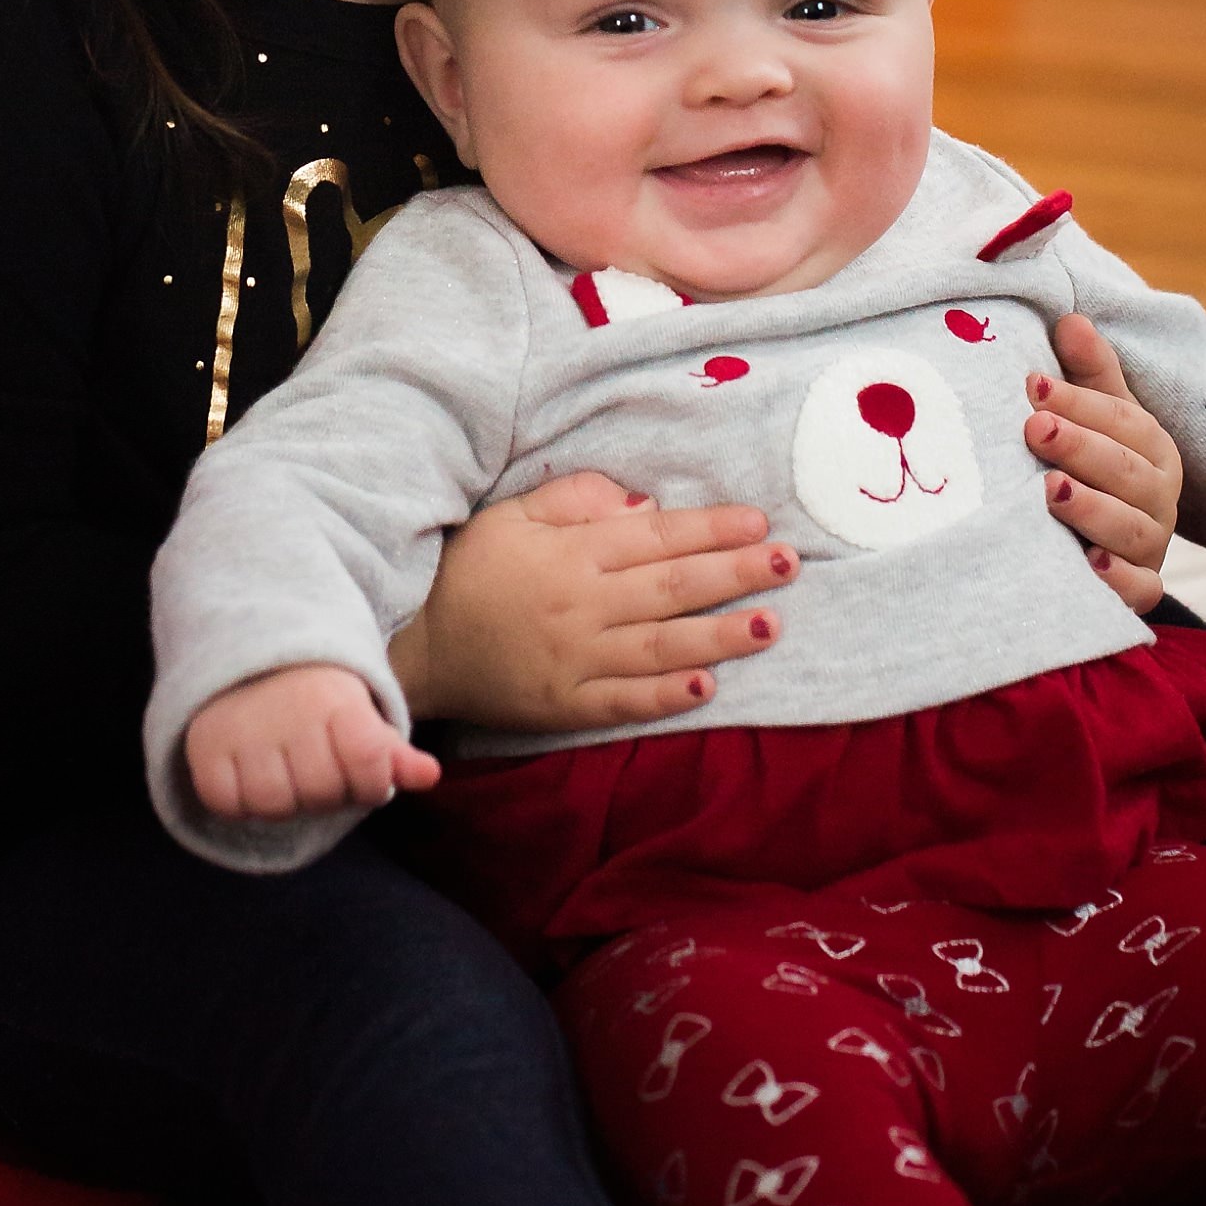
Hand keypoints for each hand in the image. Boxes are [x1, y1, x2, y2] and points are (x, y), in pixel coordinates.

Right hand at [185, 663, 439, 822]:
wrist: (250, 653)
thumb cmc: (318, 697)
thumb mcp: (361, 714)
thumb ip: (394, 752)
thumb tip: (430, 776)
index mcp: (339, 701)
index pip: (369, 767)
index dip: (369, 783)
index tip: (359, 767)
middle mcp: (291, 712)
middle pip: (320, 795)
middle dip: (324, 791)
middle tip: (314, 764)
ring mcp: (245, 729)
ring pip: (272, 805)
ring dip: (280, 799)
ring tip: (282, 769)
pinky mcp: (205, 744)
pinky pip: (226, 803)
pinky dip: (237, 800)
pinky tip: (247, 772)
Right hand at [390, 472, 798, 733]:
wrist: (416, 645)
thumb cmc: (470, 569)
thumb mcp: (512, 514)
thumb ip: (576, 499)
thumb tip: (643, 504)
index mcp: (570, 555)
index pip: (655, 537)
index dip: (711, 528)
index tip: (759, 521)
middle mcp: (580, 607)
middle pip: (671, 588)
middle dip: (735, 574)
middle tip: (788, 563)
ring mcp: (574, 661)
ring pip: (660, 647)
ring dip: (719, 636)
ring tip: (770, 623)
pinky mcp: (566, 706)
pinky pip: (623, 701)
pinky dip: (666, 697)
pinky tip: (710, 688)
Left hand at [1026, 315, 1182, 613]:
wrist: (1093, 545)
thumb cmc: (1088, 465)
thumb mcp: (1091, 415)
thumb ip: (1085, 372)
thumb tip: (1070, 319)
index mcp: (1151, 447)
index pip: (1123, 420)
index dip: (1079, 401)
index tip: (1032, 385)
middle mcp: (1159, 497)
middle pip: (1126, 471)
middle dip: (1080, 447)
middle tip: (1034, 429)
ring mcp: (1151, 547)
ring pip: (1132, 530)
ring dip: (1091, 509)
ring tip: (1048, 492)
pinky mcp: (1140, 591)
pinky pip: (1140, 591)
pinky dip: (1118, 580)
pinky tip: (1088, 565)